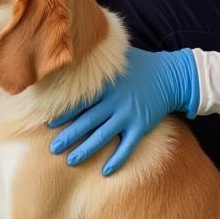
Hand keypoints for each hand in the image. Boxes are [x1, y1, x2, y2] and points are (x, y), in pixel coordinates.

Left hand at [48, 47, 198, 175]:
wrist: (171, 75)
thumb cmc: (140, 65)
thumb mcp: (118, 57)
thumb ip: (97, 58)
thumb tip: (76, 47)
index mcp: (106, 85)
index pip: (80, 101)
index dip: (64, 113)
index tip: (48, 123)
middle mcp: (115, 101)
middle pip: (87, 121)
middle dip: (69, 136)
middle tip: (52, 148)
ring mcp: (129, 115)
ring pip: (103, 136)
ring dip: (86, 150)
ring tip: (70, 161)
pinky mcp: (141, 126)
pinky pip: (128, 146)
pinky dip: (117, 159)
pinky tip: (106, 171)